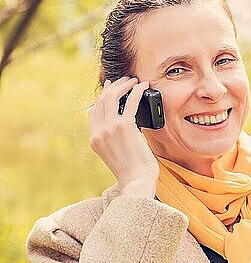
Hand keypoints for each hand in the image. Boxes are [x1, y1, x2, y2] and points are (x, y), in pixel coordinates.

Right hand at [88, 76, 159, 193]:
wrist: (136, 181)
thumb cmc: (132, 171)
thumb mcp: (114, 155)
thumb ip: (113, 140)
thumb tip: (125, 124)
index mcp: (94, 139)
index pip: (94, 111)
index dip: (103, 96)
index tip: (111, 87)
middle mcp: (98, 132)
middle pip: (102, 100)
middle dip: (115, 86)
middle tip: (126, 80)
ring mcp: (110, 128)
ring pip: (112, 96)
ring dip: (124, 85)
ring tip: (135, 81)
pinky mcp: (124, 126)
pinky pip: (130, 101)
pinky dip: (137, 91)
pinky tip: (143, 87)